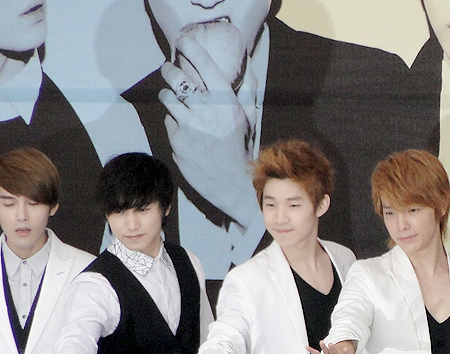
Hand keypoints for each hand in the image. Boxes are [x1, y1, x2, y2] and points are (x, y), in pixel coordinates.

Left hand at [158, 34, 260, 226]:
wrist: (233, 185)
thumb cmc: (242, 150)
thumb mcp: (249, 120)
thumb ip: (247, 93)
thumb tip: (248, 68)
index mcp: (226, 105)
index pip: (206, 68)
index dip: (192, 50)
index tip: (183, 41)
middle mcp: (207, 114)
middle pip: (179, 79)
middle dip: (170, 70)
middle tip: (168, 68)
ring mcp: (190, 129)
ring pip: (169, 99)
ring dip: (169, 94)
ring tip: (173, 96)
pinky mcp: (177, 143)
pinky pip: (170, 123)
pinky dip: (175, 122)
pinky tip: (184, 128)